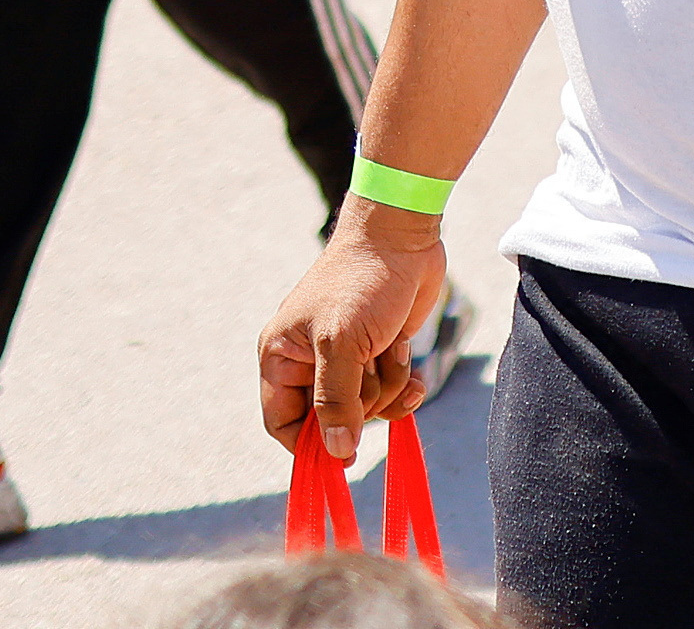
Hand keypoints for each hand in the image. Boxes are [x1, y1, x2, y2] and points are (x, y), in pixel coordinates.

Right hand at [255, 208, 447, 463]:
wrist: (402, 236)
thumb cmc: (362, 281)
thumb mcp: (342, 343)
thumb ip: (335, 401)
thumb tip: (335, 453)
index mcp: (281, 356)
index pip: (282, 423)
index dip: (308, 446)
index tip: (341, 458)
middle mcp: (309, 361)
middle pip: (331, 421)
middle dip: (360, 405)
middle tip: (370, 373)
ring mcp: (347, 358)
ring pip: (366, 407)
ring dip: (386, 387)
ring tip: (390, 349)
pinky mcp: (378, 351)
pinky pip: (390, 391)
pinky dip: (404, 384)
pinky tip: (411, 368)